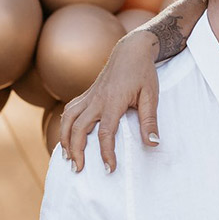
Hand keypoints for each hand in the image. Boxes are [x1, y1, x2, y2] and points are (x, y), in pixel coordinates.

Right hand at [59, 29, 160, 173]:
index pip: (106, 132)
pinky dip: (65, 125)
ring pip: (69, 119)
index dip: (106, 153)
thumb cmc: (143, 73)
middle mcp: (97, 99)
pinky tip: (66, 137)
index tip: (109, 169)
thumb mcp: (151, 96)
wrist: (131, 50)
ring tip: (66, 157)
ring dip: (65, 138)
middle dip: (76, 150)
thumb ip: (150, 121)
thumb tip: (153, 144)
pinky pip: (70, 110)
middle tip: (78, 170)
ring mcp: (90, 96)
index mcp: (113, 101)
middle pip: (79, 128)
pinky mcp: (87, 94)